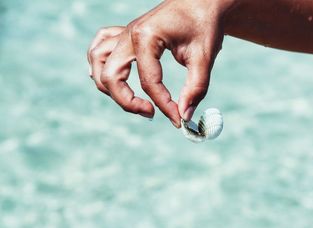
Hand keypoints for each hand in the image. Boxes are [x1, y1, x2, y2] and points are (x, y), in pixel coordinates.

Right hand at [87, 0, 229, 127]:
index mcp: (146, 37)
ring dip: (108, 85)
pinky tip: (113, 76)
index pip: (149, 82)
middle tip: (152, 113)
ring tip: (131, 100)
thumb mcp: (204, 56)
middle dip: (128, 102)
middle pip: (111, 76)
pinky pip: (100, 47)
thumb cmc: (203, 24)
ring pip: (97, 62)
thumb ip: (195, 88)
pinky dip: (100, 63)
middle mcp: (129, 34)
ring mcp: (124, 33)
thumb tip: (185, 115)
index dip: (164, 105)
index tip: (179, 120)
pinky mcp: (126, 34)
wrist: (202, 1)